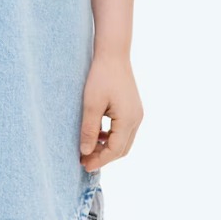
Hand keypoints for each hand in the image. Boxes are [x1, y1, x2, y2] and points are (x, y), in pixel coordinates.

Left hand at [79, 52, 142, 171]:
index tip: (84, 165)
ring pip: (124, 141)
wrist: (113, 54)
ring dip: (108, 148)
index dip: (99, 160)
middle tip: (84, 161)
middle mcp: (137, 119)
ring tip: (88, 149)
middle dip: (104, 157)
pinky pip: (124, 131)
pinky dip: (112, 137)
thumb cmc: (101, 76)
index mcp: (128, 119)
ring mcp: (137, 114)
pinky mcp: (133, 109)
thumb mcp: (91, 104)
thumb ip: (89, 129)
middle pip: (122, 149)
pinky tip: (98, 135)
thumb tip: (86, 151)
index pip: (115, 150)